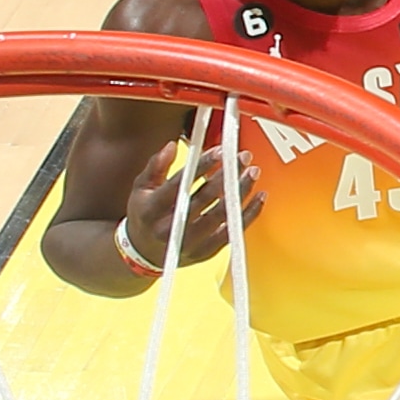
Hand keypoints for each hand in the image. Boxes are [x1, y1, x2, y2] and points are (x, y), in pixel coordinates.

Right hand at [127, 135, 261, 268]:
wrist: (143, 254)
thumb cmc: (144, 215)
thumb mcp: (140, 189)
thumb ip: (156, 166)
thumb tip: (172, 145)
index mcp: (151, 209)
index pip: (180, 184)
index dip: (202, 166)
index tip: (220, 151)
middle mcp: (170, 228)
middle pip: (204, 198)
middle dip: (226, 175)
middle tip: (243, 157)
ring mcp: (189, 243)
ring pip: (221, 215)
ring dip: (240, 192)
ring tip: (252, 172)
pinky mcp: (205, 253)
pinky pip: (231, 232)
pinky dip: (248, 214)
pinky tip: (259, 197)